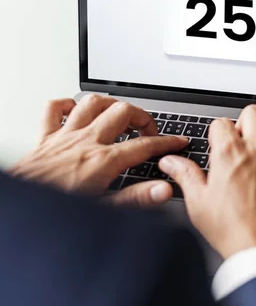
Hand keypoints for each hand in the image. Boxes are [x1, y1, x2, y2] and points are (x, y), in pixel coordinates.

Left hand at [10, 95, 188, 206]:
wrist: (21, 206)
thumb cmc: (56, 208)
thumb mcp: (104, 210)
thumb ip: (137, 198)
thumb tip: (163, 190)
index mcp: (103, 161)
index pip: (144, 146)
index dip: (167, 142)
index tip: (177, 141)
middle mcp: (86, 142)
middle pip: (122, 113)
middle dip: (142, 117)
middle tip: (149, 130)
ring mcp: (64, 136)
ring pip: (92, 103)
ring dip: (110, 104)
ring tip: (120, 114)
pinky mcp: (45, 137)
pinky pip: (54, 109)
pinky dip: (67, 105)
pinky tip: (77, 111)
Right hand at [159, 105, 255, 258]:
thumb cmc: (234, 232)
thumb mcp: (199, 205)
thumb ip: (186, 176)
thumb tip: (171, 162)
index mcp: (229, 154)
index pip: (221, 123)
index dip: (218, 134)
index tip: (220, 147)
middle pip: (252, 113)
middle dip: (245, 123)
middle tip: (242, 143)